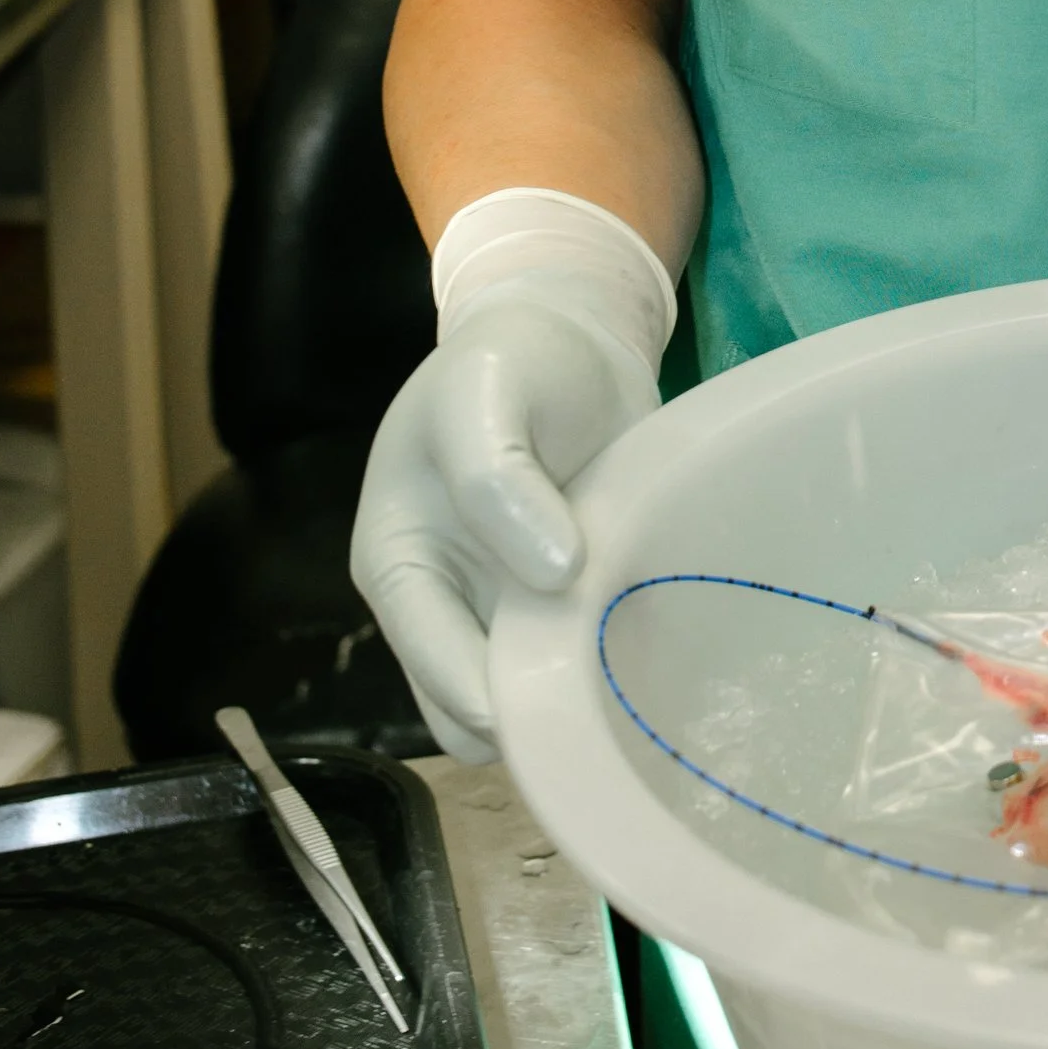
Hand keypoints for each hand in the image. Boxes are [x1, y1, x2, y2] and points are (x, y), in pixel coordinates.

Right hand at [352, 297, 658, 759]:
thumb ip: (495, 477)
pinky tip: (650, 638)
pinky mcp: (560, 606)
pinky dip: (608, 664)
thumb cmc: (512, 358)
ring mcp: (502, 611)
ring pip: (528, 702)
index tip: (561, 694)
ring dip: (573, 693)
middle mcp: (442, 604)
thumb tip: (551, 573)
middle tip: (606, 677)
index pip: (433, 662)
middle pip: (472, 711)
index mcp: (397, 564)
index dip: (489, 692)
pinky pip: (578, 666)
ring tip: (630, 654)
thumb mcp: (484, 392)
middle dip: (531, 710)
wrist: (572, 337)